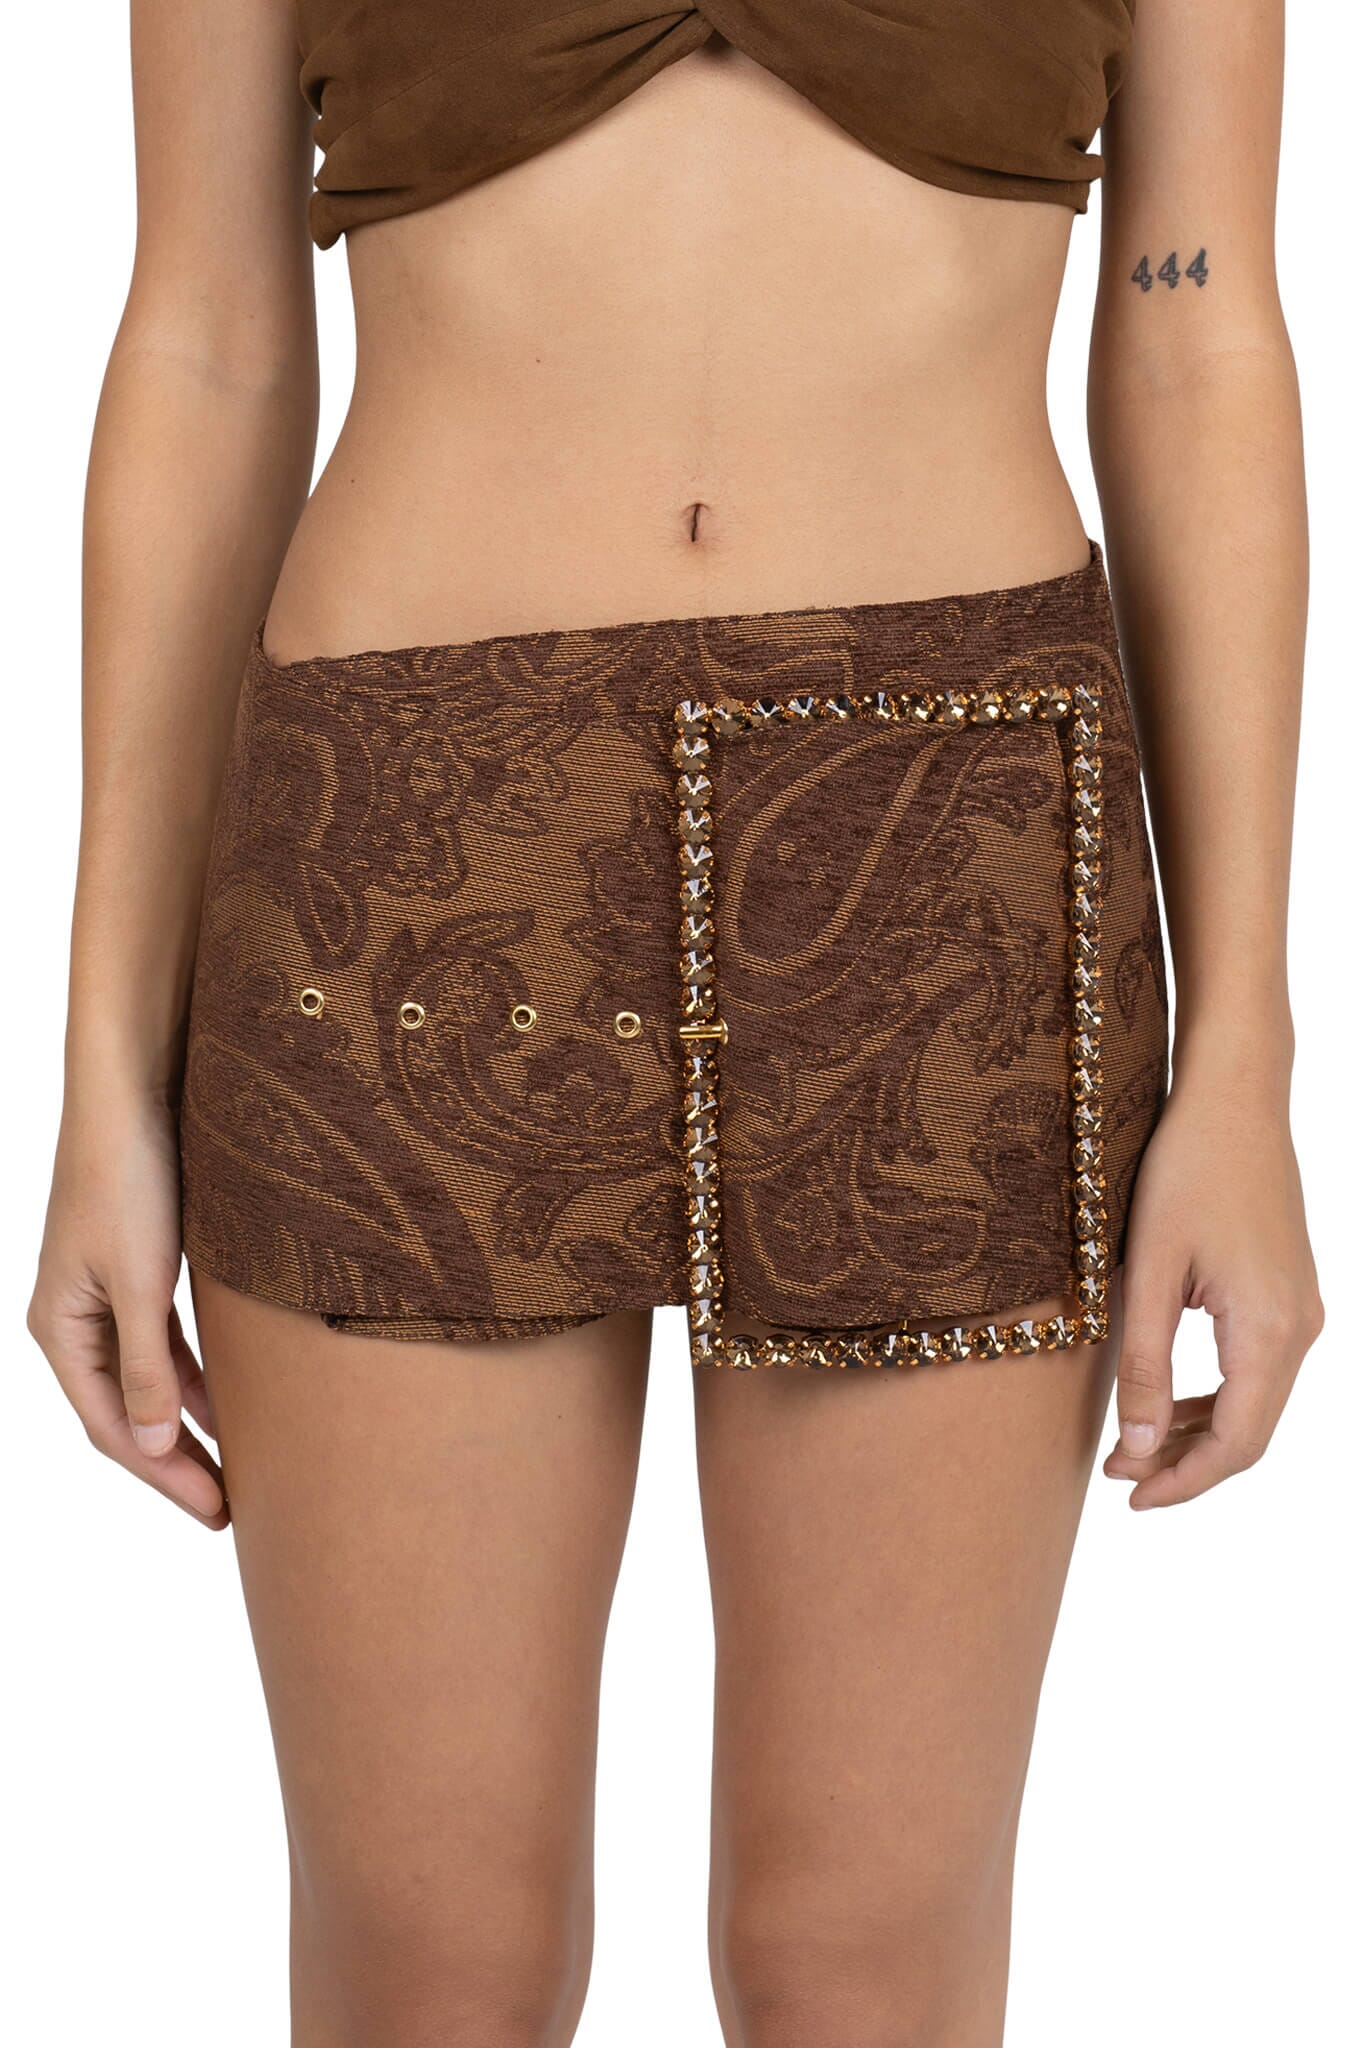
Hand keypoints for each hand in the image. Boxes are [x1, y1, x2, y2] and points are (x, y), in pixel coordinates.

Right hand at [28, 1090, 228, 1526]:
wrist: (132, 1093)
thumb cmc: (128, 1178)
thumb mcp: (140, 1278)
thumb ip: (145, 1364)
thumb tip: (154, 1443)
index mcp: (61, 1328)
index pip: (112, 1427)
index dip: (164, 1475)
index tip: (215, 1511)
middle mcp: (76, 1320)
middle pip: (127, 1414)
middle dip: (177, 1463)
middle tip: (231, 1510)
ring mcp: (106, 1296)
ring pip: (149, 1382)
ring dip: (190, 1425)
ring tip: (237, 1469)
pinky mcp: (139, 1271)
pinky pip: (165, 1345)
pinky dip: (196, 1378)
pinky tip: (230, 1404)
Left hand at [1103, 1069, 1322, 1508]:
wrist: (1235, 1099)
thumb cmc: (1185, 1171)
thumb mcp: (1148, 1270)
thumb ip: (1145, 1364)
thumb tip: (1138, 1446)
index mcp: (1269, 1329)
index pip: (1235, 1442)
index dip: (1183, 1481)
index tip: (1130, 1498)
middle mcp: (1299, 1327)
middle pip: (1250, 1432)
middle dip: (1185, 1462)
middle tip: (1118, 1474)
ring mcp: (1301, 1310)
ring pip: (1255, 1403)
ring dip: (1197, 1430)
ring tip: (1131, 1443)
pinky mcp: (1290, 1293)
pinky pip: (1258, 1369)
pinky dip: (1215, 1395)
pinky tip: (1167, 1399)